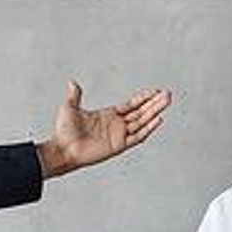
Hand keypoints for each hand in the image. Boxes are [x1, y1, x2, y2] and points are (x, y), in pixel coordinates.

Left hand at [35, 81, 171, 176]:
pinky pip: (138, 136)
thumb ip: (75, 96)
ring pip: (142, 121)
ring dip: (155, 111)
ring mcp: (119, 135)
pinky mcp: (119, 145)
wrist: (63, 149)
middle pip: (141, 112)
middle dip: (154, 103)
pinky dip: (148, 128)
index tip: (156, 92)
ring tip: (167, 102)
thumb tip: (73, 83)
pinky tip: (158, 119)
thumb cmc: (64, 132)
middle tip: (167, 94)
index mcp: (108, 115)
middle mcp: (116, 125)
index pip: (131, 105)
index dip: (144, 98)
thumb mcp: (70, 108)